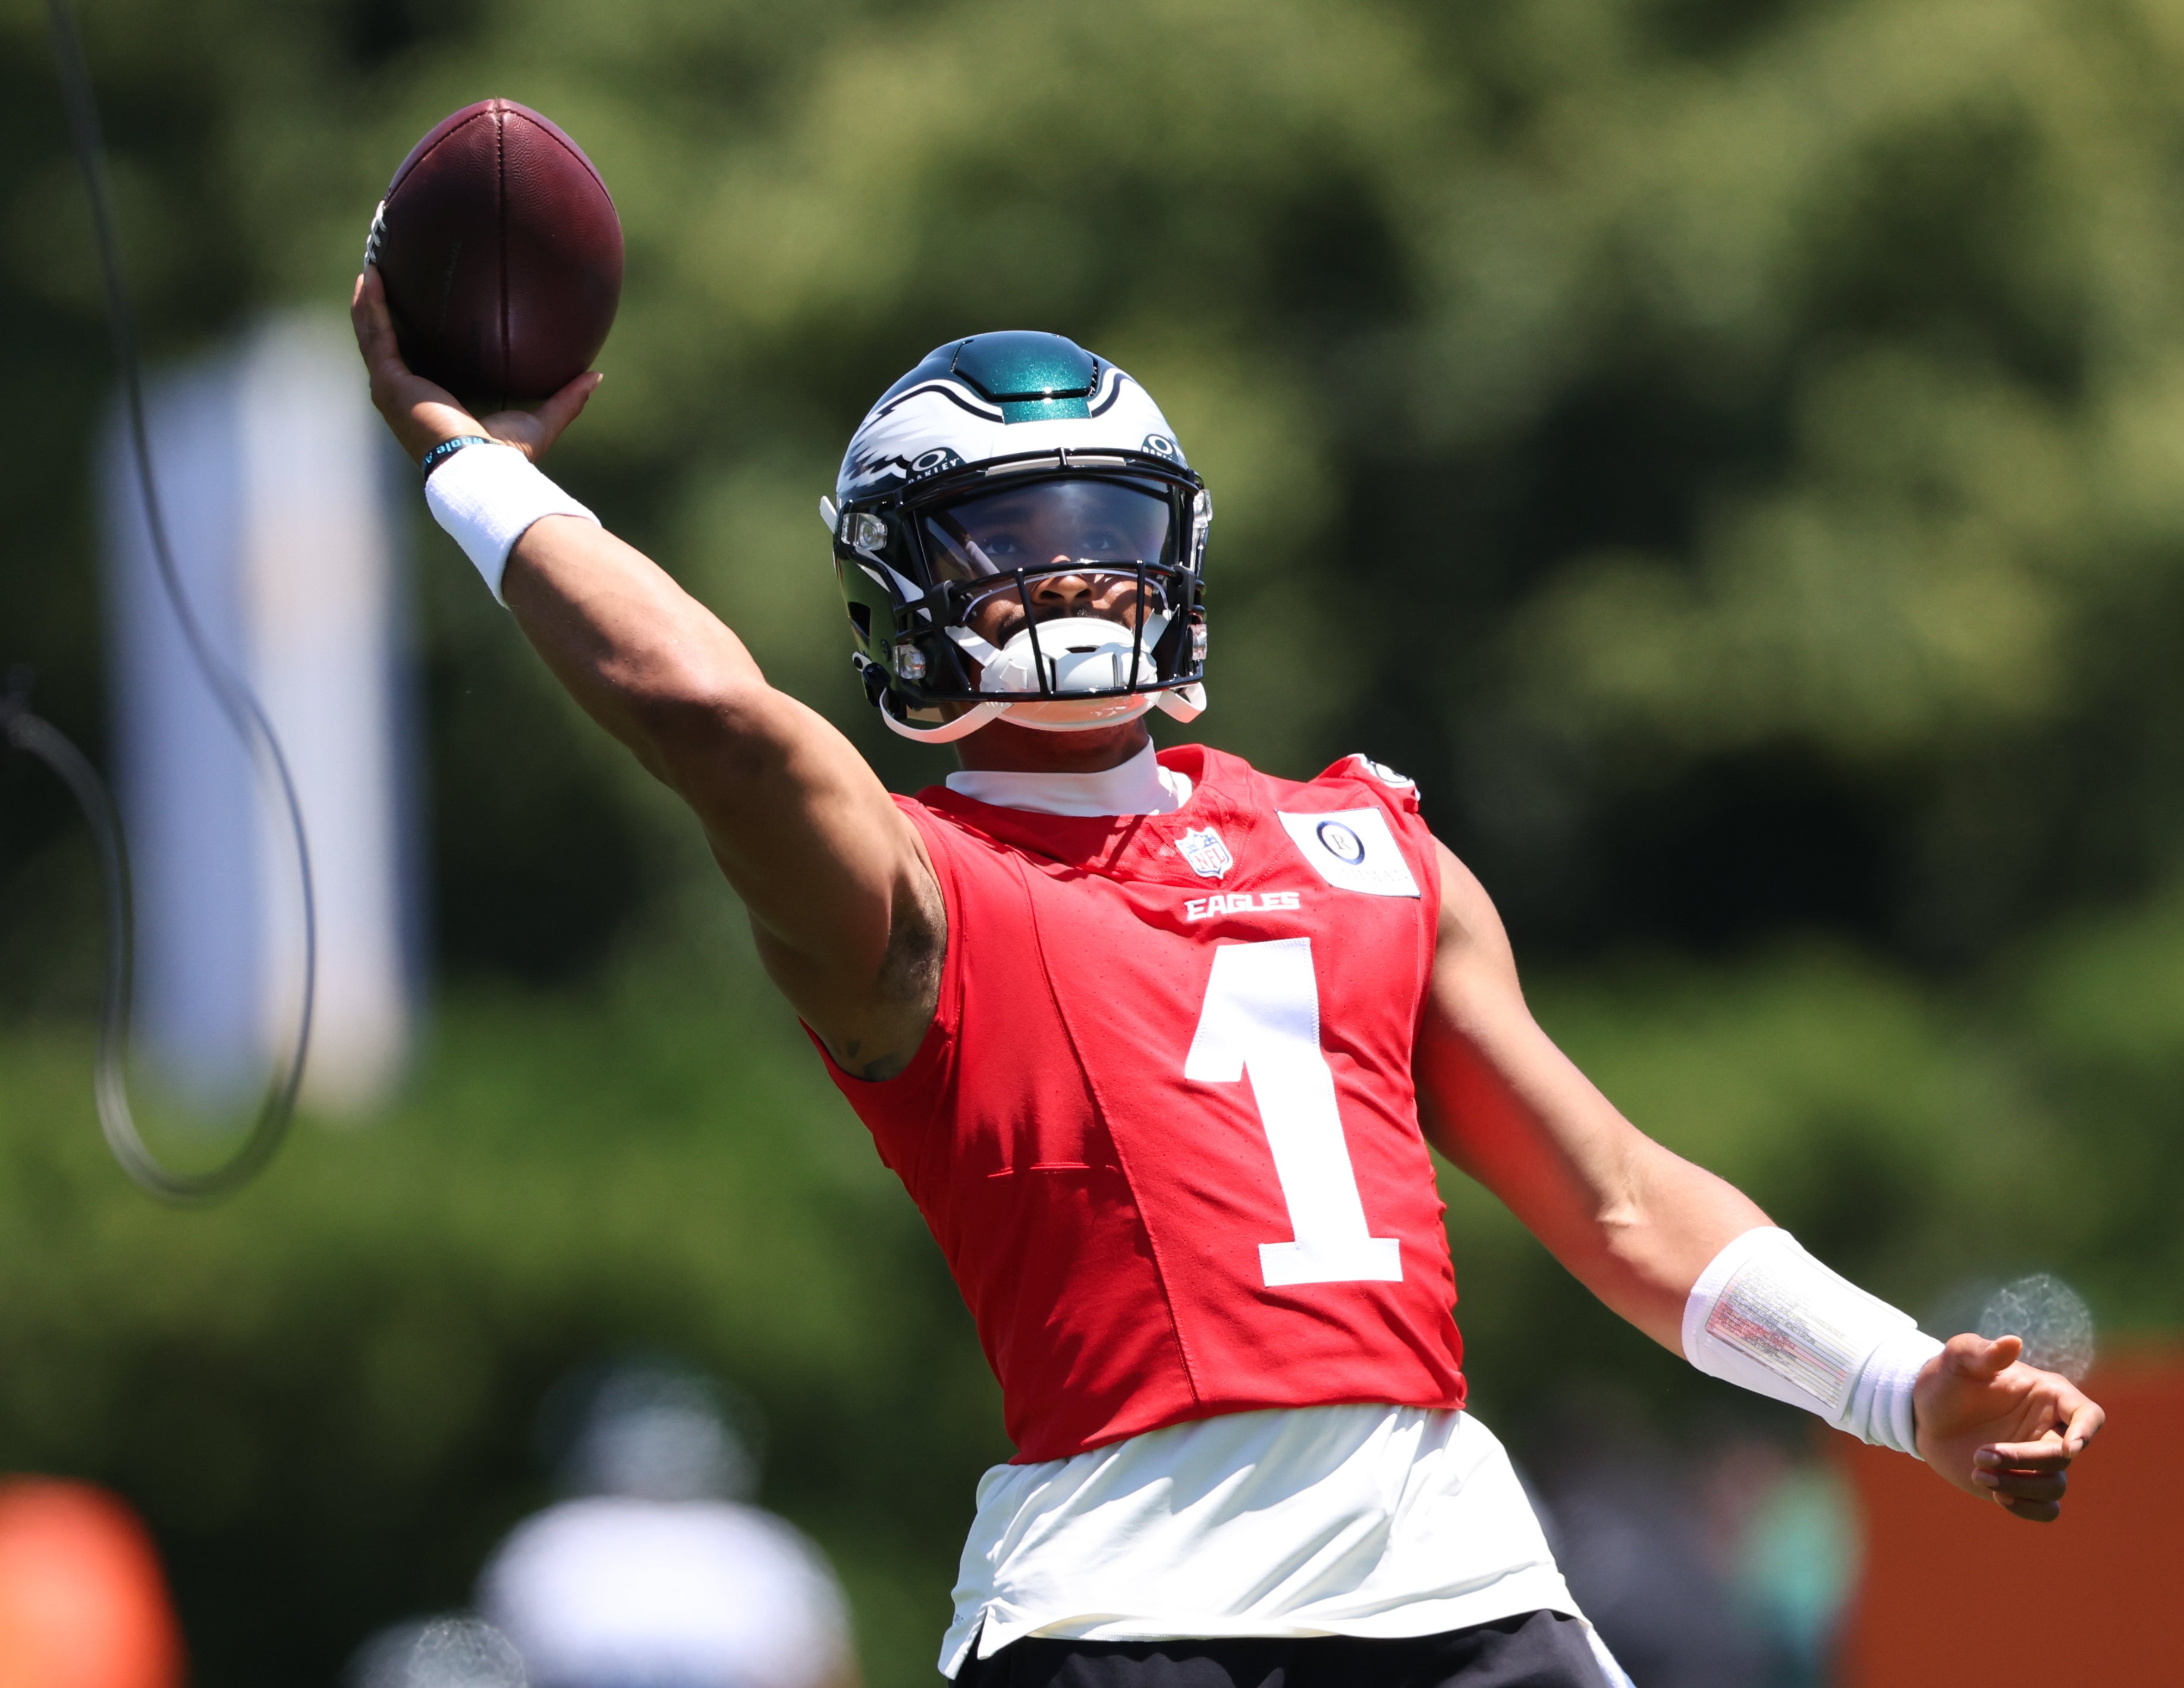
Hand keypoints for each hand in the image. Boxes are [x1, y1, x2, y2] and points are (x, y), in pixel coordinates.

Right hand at [349, 268, 601, 464]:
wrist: (481, 471)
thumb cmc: (507, 457)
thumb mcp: (541, 421)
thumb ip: (566, 398)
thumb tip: (596, 376)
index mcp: (432, 404)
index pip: (415, 364)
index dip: (411, 336)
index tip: (416, 305)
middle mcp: (406, 397)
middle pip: (386, 345)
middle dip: (381, 310)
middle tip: (385, 274)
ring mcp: (393, 390)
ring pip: (372, 335)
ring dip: (368, 300)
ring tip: (373, 263)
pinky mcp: (390, 383)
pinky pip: (376, 335)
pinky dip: (371, 305)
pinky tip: (373, 276)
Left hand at [1913, 1333, 2102, 1521]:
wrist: (1923, 1414)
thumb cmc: (1946, 1380)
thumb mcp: (1957, 1360)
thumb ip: (1982, 1352)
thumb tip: (2012, 1342)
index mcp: (2047, 1395)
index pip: (2088, 1415)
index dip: (2086, 1432)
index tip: (2069, 1448)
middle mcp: (2050, 1429)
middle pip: (2063, 1455)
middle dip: (2025, 1459)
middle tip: (1980, 1454)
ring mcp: (2038, 1458)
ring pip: (2054, 1485)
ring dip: (2020, 1485)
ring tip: (1977, 1471)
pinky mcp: (2023, 1483)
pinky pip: (2046, 1508)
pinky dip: (2028, 1508)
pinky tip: (1997, 1495)